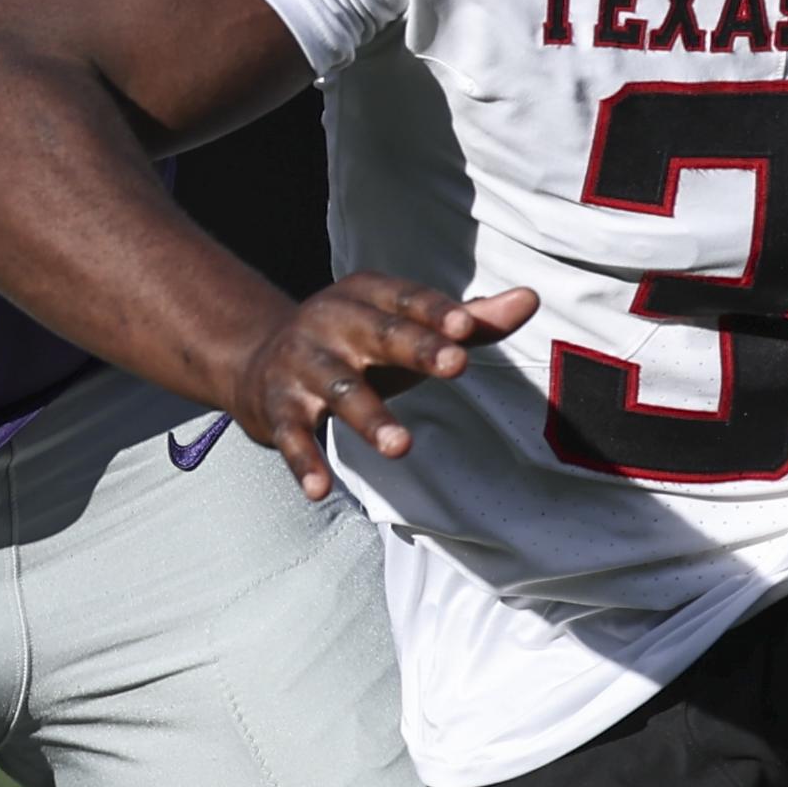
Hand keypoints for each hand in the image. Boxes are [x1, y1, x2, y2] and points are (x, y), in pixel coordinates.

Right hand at [231, 272, 538, 498]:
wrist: (256, 359)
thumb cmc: (357, 344)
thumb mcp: (406, 329)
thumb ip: (470, 320)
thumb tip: (531, 299)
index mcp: (367, 296)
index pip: (408, 300)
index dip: (437, 312)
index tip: (467, 327)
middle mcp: (332, 322)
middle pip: (380, 335)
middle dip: (417, 348)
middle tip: (457, 364)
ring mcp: (302, 364)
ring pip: (341, 389)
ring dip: (370, 417)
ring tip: (403, 447)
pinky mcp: (278, 406)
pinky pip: (292, 434)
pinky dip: (304, 461)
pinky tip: (321, 490)